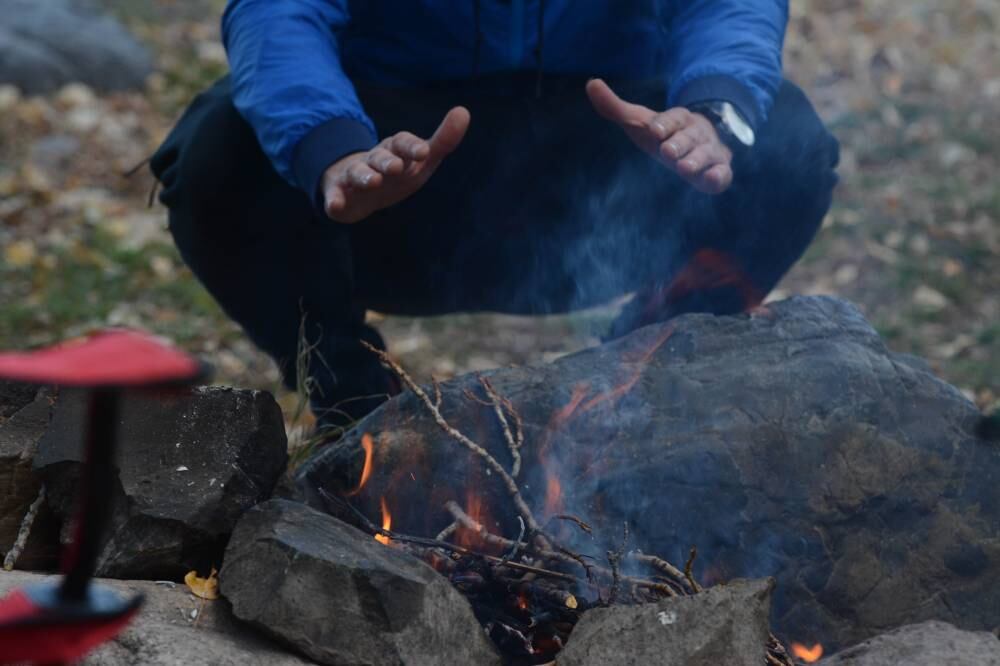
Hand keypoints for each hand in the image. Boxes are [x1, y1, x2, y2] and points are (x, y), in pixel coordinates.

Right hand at [322, 106, 470, 222]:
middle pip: (379, 158)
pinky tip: (334, 205)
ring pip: (357, 173)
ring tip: (374, 182)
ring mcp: (354, 176)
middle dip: (387, 161)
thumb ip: (443, 141)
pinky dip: (333, 200)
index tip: (424, 152)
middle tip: (396, 167)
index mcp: (394, 150)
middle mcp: (373, 160)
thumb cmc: (398, 172)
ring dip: (364, 176)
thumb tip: (464, 111)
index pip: (402, 143)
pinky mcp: (338, 194)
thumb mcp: (422, 160)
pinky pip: (334, 196)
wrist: (360, 189)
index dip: (412, 147)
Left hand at [586, 79, 733, 194]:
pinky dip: (719, 175)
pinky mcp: (719, 171)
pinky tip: (713, 178)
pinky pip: (723, 173)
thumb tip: (591, 83)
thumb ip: (615, 107)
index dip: (664, 123)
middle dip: (678, 144)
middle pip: (688, 137)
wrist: (699, 146)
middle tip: (667, 151)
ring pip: (705, 154)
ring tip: (684, 168)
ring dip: (696, 160)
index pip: (672, 118)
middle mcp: (696, 134)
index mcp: (678, 120)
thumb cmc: (664, 135)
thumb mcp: (639, 122)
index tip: (654, 130)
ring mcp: (710, 152)